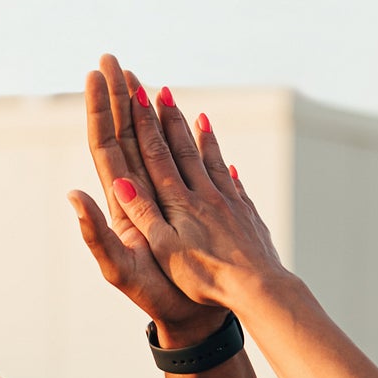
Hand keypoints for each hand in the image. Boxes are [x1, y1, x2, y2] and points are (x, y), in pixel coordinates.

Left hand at [69, 58, 222, 345]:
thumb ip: (96, 235)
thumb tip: (72, 195)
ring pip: (145, 142)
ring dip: (139, 109)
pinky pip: (173, 159)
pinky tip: (176, 115)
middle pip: (120, 134)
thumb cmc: (154, 295)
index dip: (99, 109)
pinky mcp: (176, 203)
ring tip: (137, 76)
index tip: (97, 75)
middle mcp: (133, 193)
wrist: (190, 313)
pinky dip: (172, 133)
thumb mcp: (118, 270)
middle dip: (115, 97)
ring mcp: (154, 196)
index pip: (104, 144)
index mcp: (119, 201)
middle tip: (113, 59)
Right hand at [76, 55, 288, 310]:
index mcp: (179, 203)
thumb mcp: (165, 250)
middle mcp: (205, 195)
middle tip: (160, 90)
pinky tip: (230, 163)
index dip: (144, 125)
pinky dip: (228, 170)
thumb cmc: (205, 276)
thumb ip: (144, 214)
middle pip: (183, 150)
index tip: (135, 94)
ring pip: (210, 162)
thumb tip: (120, 181)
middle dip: (168, 120)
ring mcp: (229, 202)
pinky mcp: (246, 216)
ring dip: (200, 137)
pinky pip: (234, 185)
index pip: (157, 156)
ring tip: (196, 115)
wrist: (257, 287)